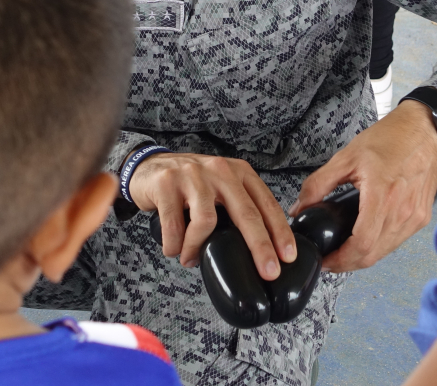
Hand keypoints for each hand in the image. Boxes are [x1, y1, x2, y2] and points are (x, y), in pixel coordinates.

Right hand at [128, 152, 297, 279]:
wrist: (148, 166)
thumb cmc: (189, 183)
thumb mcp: (220, 187)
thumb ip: (237, 207)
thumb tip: (256, 250)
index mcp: (238, 173)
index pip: (266, 203)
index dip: (279, 231)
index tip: (287, 256)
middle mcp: (220, 171)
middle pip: (246, 213)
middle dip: (260, 246)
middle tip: (269, 271)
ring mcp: (193, 175)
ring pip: (207, 221)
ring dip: (198, 247)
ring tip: (190, 259)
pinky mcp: (167, 184)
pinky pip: (175, 225)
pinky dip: (175, 244)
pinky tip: (174, 249)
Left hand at [291, 101, 436, 271]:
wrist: (423, 130)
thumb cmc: (390, 139)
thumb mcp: (347, 157)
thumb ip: (318, 183)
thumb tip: (299, 207)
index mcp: (383, 195)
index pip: (362, 245)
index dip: (341, 260)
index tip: (326, 261)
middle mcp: (403, 211)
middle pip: (373, 255)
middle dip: (349, 264)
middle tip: (331, 259)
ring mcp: (415, 216)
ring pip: (386, 252)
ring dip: (364, 257)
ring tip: (345, 250)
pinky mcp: (422, 216)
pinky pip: (398, 241)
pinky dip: (380, 246)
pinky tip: (367, 238)